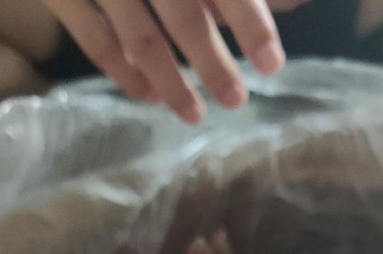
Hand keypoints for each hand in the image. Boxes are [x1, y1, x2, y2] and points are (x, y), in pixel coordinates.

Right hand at [42, 0, 300, 122]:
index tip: (272, 62)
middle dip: (213, 64)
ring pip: (139, 38)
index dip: (250, 22)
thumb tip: (291, 1)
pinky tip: (145, 94)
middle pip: (183, 15)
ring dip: (169, 83)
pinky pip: (92, 38)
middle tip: (237, 100)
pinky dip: (120, 71)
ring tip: (194, 114)